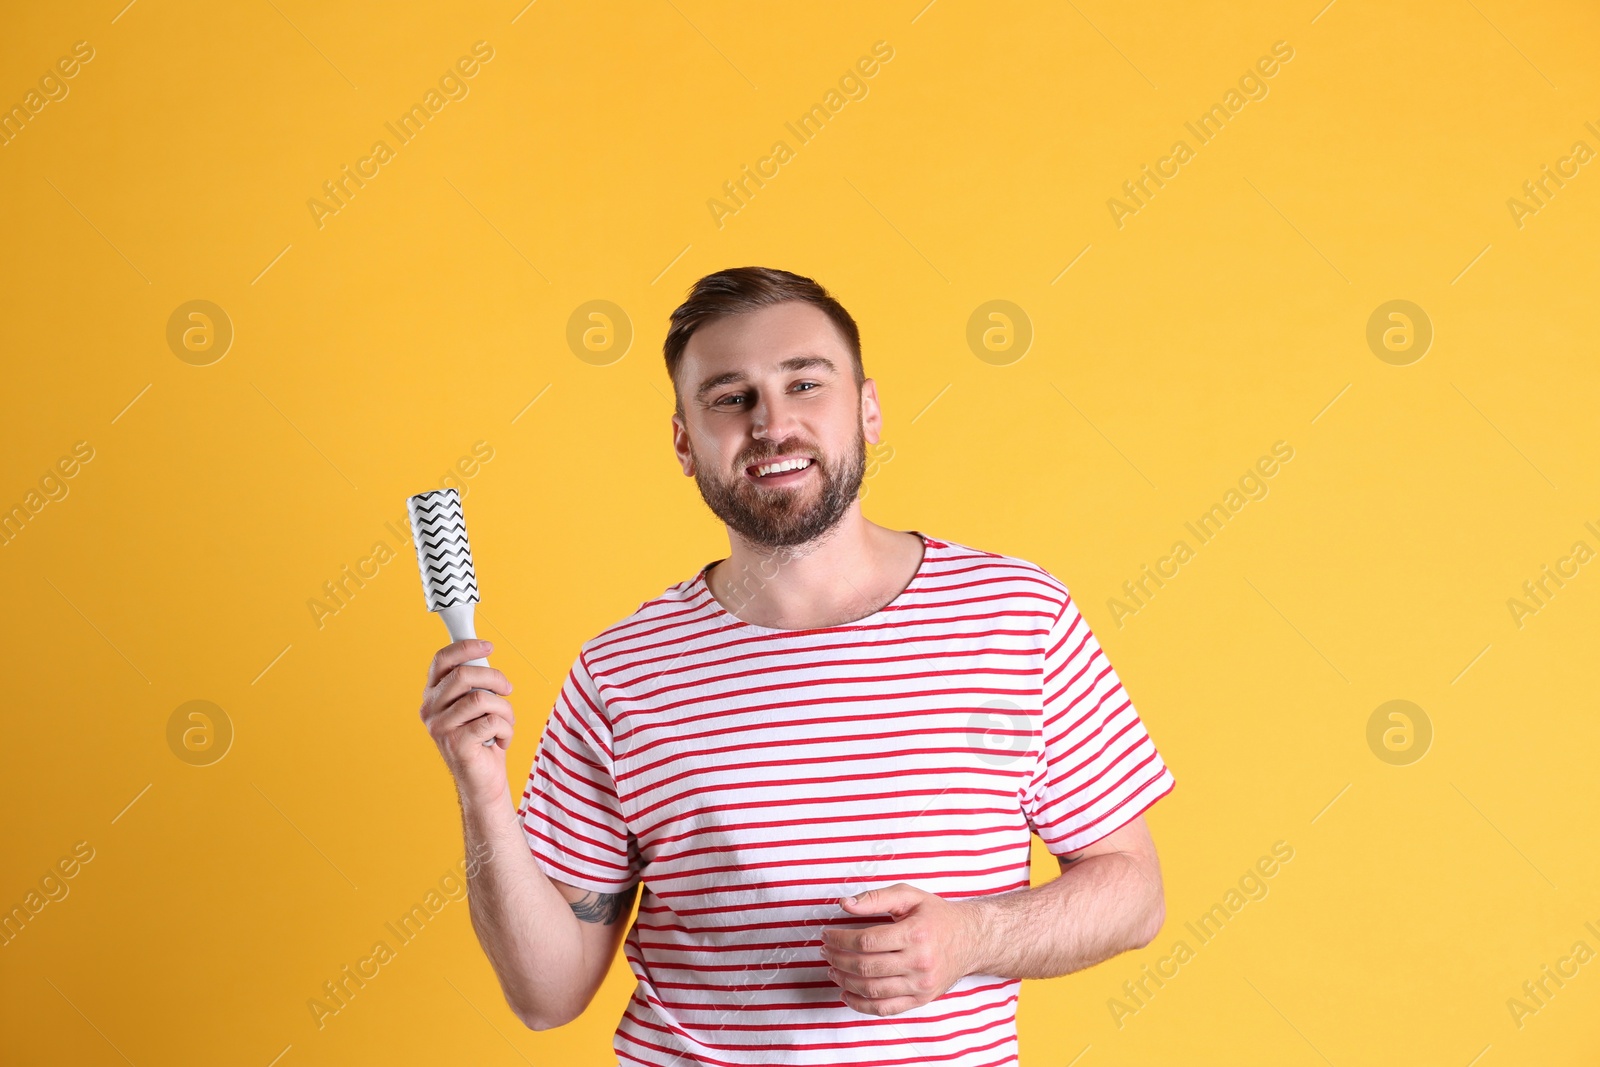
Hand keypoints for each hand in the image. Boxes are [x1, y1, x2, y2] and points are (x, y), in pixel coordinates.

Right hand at [419, 639, 514, 803]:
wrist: (483, 780)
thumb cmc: (483, 737)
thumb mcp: (476, 704)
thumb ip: (475, 681)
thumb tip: (483, 652)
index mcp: (433, 695)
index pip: (442, 660)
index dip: (466, 647)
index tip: (488, 646)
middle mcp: (430, 710)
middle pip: (464, 675)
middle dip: (495, 678)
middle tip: (507, 689)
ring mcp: (440, 728)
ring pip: (481, 699)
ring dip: (504, 709)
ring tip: (506, 721)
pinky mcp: (456, 744)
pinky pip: (491, 722)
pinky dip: (506, 729)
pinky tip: (502, 740)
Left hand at [819, 883, 980, 1016]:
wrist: (971, 940)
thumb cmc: (936, 916)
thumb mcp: (909, 896)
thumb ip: (875, 898)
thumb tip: (844, 905)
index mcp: (915, 933)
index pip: (866, 941)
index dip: (839, 939)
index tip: (827, 935)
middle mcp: (919, 962)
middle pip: (866, 967)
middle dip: (838, 959)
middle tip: (825, 951)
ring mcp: (920, 985)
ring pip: (872, 990)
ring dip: (844, 981)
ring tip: (832, 969)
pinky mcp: (921, 1000)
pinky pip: (885, 1009)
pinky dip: (860, 1004)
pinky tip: (846, 993)